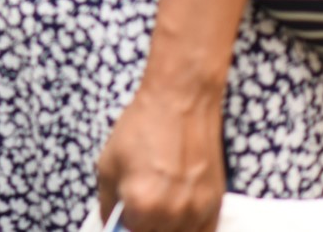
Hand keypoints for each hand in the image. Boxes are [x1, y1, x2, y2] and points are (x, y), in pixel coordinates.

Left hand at [96, 81, 224, 231]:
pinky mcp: (215, 203)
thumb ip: (107, 202)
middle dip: (145, 223)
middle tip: (143, 203)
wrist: (180, 103)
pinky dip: (190, 229)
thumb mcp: (108, 163)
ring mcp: (197, 211)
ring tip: (160, 203)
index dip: (125, 220)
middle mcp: (172, 214)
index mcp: (142, 205)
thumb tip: (110, 222)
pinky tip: (179, 215)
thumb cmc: (141, 128)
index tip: (126, 210)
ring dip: (166, 226)